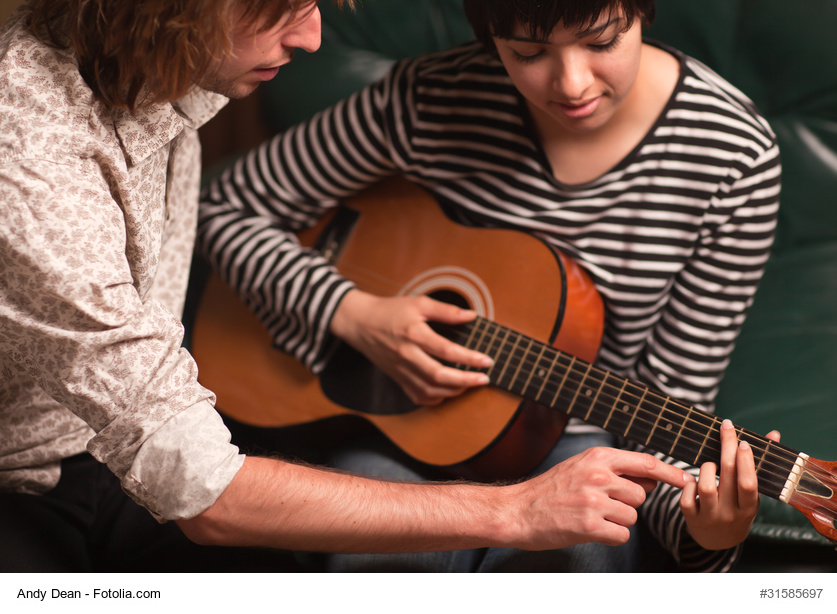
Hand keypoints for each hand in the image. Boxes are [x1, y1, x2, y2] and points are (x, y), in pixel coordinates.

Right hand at [329, 289, 492, 404]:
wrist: (360, 323)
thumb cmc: (390, 311)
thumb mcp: (418, 303)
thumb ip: (446, 310)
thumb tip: (471, 316)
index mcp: (414, 334)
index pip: (446, 350)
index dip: (469, 358)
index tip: (486, 361)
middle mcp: (407, 355)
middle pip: (438, 376)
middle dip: (465, 380)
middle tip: (484, 379)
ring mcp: (401, 370)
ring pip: (429, 390)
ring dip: (453, 391)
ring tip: (469, 384)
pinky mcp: (397, 378)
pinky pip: (417, 396)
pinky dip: (435, 398)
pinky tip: (447, 391)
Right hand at [506, 447, 694, 549]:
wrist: (518, 510)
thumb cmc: (549, 490)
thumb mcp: (580, 467)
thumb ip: (614, 470)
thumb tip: (652, 479)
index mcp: (597, 457)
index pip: (646, 463)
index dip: (670, 474)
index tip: (686, 480)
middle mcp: (598, 476)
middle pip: (640, 496)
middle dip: (626, 504)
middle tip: (599, 504)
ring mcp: (593, 501)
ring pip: (631, 517)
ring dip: (616, 521)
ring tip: (589, 515)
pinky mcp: (589, 525)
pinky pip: (621, 535)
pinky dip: (609, 536)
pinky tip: (588, 529)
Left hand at [680, 419, 780, 549]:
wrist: (718, 542)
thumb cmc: (737, 509)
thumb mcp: (751, 494)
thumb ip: (759, 465)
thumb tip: (774, 434)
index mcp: (749, 507)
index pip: (748, 483)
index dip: (746, 461)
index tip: (743, 441)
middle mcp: (730, 513)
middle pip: (727, 476)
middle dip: (727, 447)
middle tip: (726, 428)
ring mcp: (710, 516)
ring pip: (704, 486)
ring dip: (706, 468)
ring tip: (710, 465)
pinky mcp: (691, 518)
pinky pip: (686, 496)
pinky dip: (689, 484)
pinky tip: (695, 482)